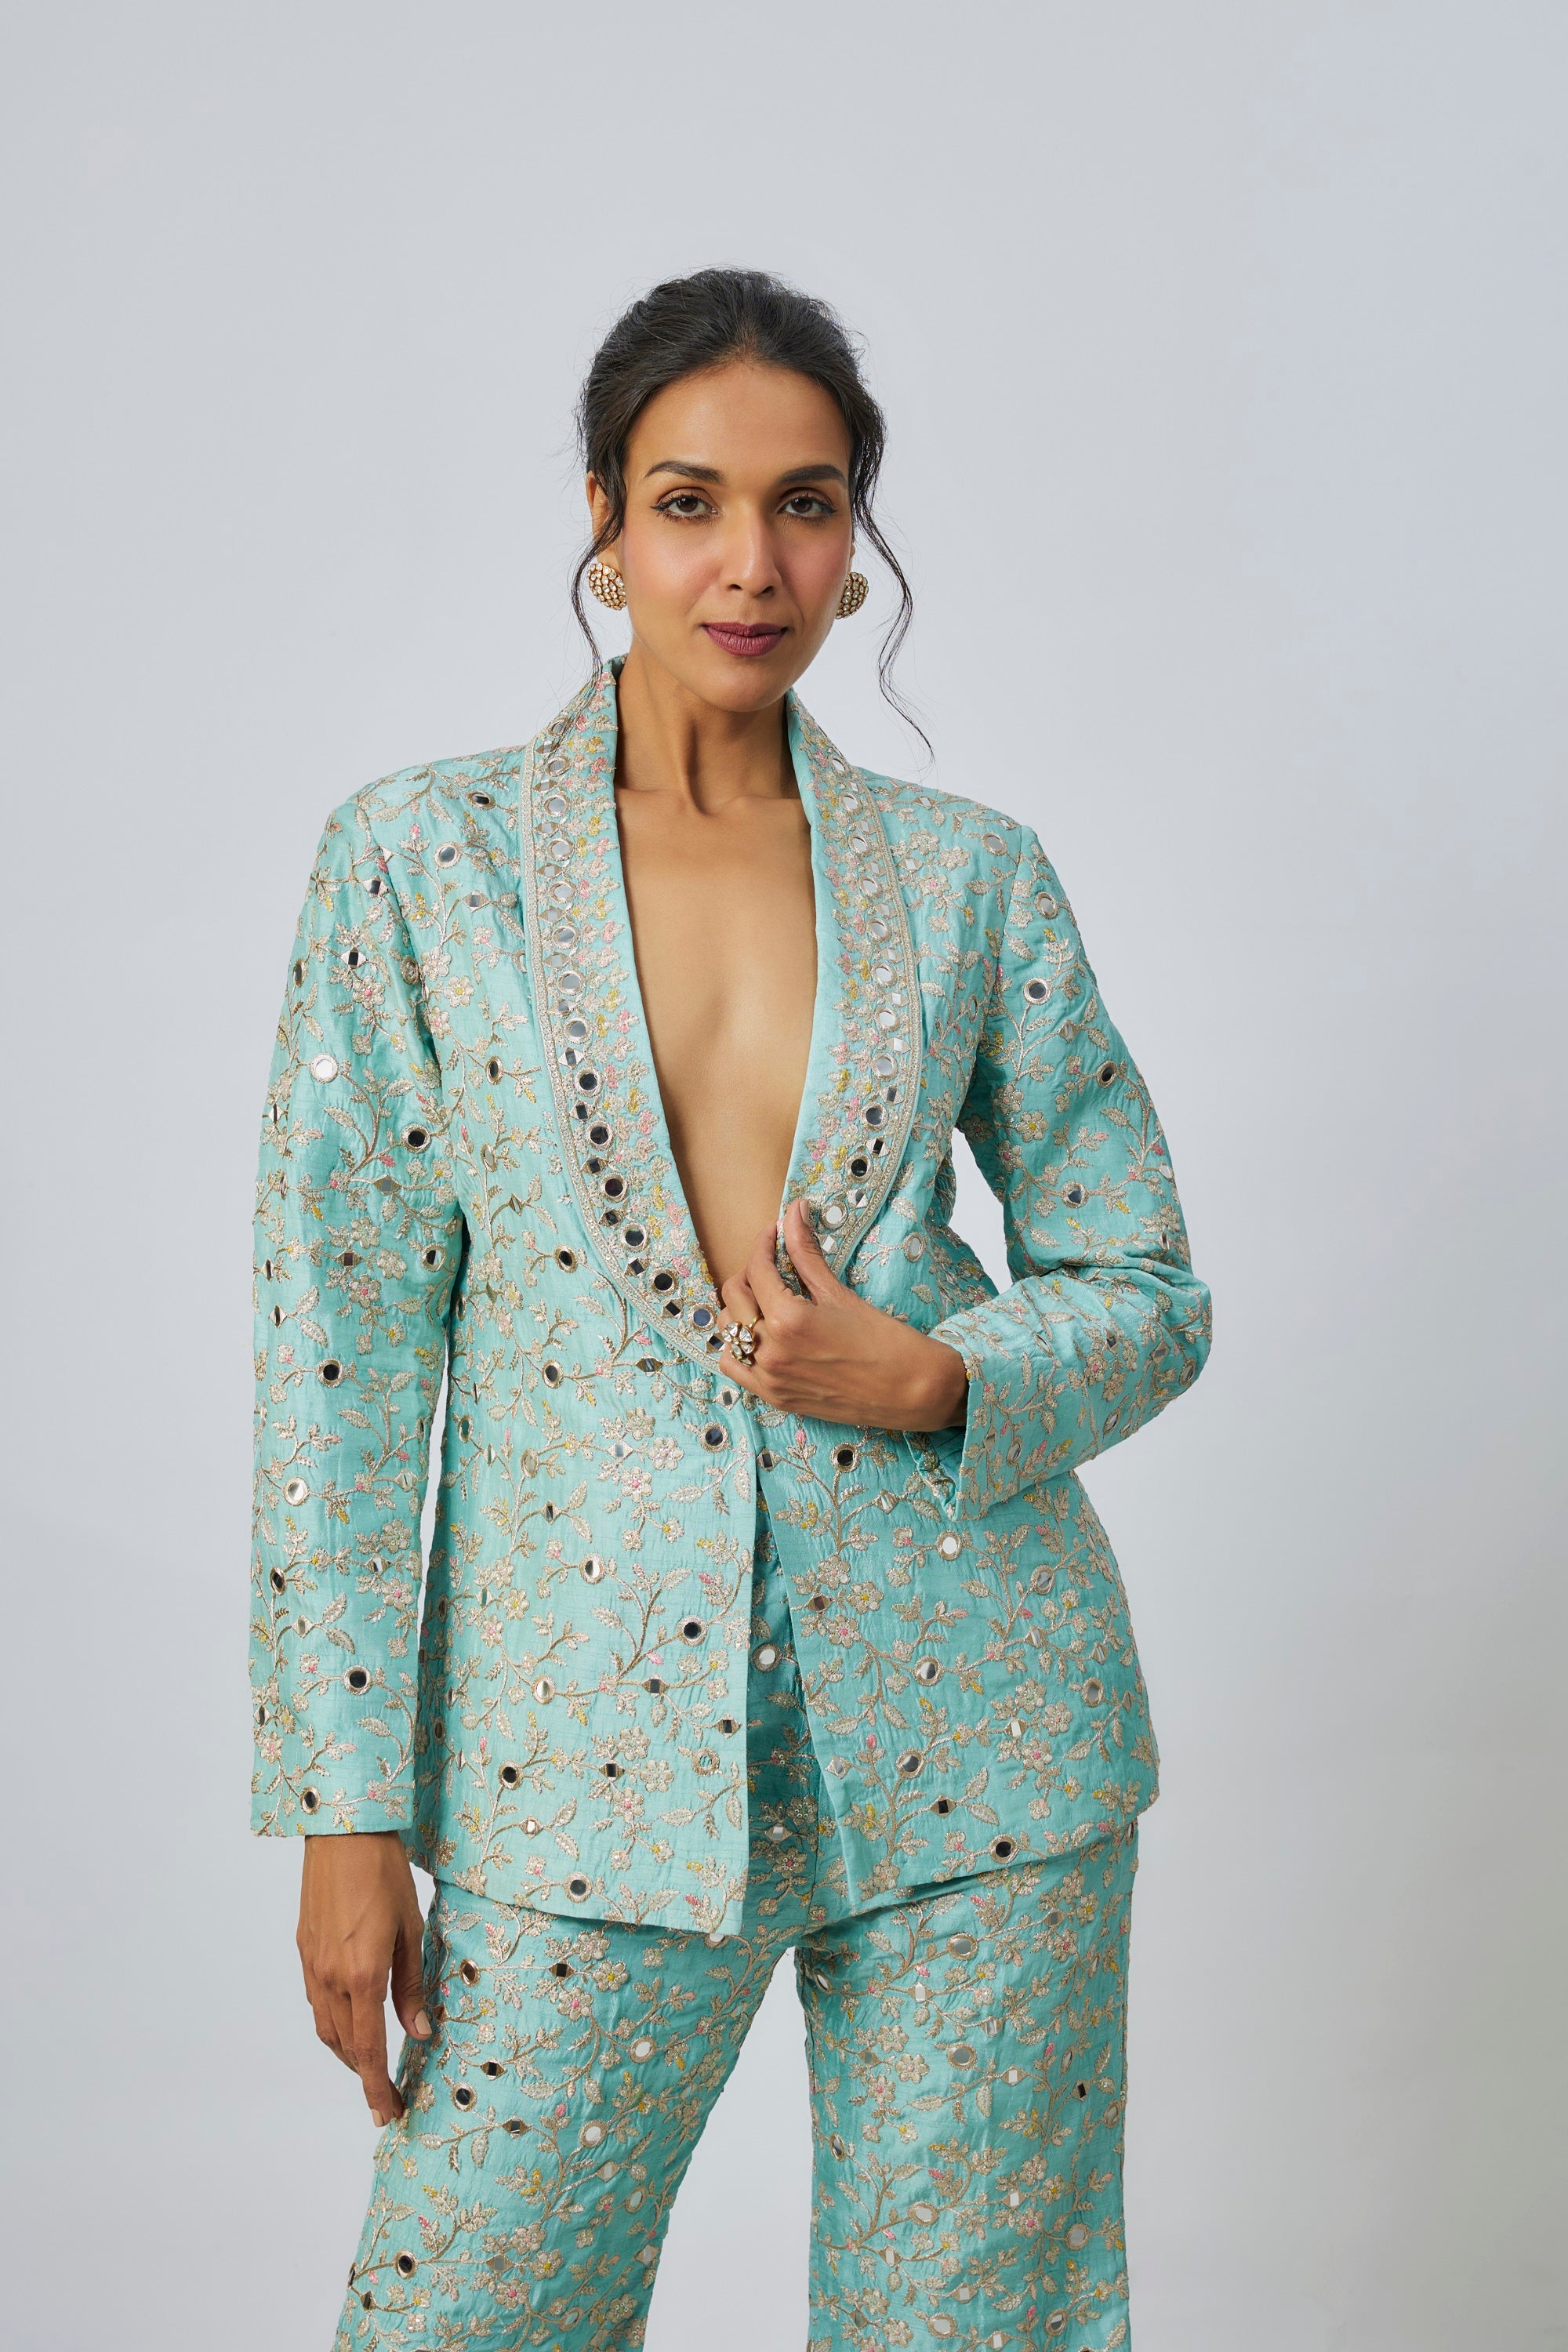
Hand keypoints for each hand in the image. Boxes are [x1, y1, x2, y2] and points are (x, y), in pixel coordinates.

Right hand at [297, 1830, 430, 2125]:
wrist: (344, 1833)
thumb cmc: (385, 1874)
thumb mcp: (411, 1929)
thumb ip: (412, 1986)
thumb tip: (420, 2032)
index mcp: (363, 1975)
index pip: (368, 2050)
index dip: (377, 2088)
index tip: (388, 2114)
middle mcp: (331, 1977)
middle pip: (343, 2047)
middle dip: (364, 2077)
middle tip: (386, 2096)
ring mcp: (313, 1964)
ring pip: (325, 2027)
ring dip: (346, 2052)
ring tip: (370, 2064)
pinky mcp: (304, 1949)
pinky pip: (315, 2000)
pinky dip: (333, 2022)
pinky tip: (350, 2019)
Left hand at [718, 1197, 969, 1430]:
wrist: (911, 1391)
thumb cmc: (885, 1340)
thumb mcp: (840, 1292)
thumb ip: (806, 1252)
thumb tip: (794, 1210)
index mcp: (788, 1319)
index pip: (757, 1269)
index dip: (763, 1244)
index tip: (774, 1233)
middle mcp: (771, 1350)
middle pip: (734, 1298)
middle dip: (749, 1273)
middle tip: (771, 1265)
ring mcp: (769, 1378)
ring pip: (728, 1332)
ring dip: (740, 1310)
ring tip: (766, 1299)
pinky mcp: (775, 1397)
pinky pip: (734, 1368)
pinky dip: (738, 1347)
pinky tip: (760, 1335)